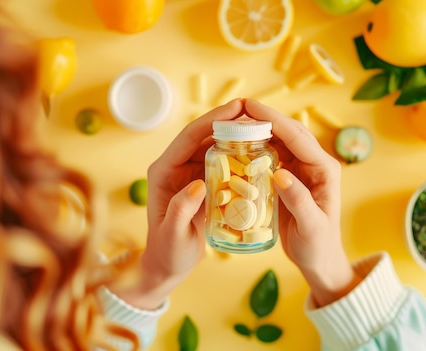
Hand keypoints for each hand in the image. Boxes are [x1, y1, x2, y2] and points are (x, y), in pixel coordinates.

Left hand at [112, 99, 244, 308]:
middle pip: (203, 135)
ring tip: (262, 126)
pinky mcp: (203, 182)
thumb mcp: (173, 234)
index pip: (188, 138)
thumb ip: (181, 209)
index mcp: (164, 172)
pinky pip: (222, 163)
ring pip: (214, 146)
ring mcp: (190, 173)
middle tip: (256, 111)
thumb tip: (198, 183)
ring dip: (236, 135)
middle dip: (228, 121)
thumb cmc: (168, 252)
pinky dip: (238, 155)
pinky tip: (258, 151)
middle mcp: (176, 167)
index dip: (212, 120)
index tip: (237, 108)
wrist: (168, 265)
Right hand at [243, 99, 360, 306]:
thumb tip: (280, 173)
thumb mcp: (310, 227)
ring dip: (260, 129)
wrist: (320, 260)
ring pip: (281, 140)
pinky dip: (257, 146)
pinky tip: (239, 145)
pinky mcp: (291, 177)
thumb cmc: (318, 246)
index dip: (273, 120)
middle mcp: (315, 164)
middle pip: (289, 131)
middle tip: (236, 107)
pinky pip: (273, 154)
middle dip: (265, 117)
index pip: (297, 137)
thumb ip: (299, 200)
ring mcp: (303, 169)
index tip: (249, 107)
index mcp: (324, 170)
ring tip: (234, 121)